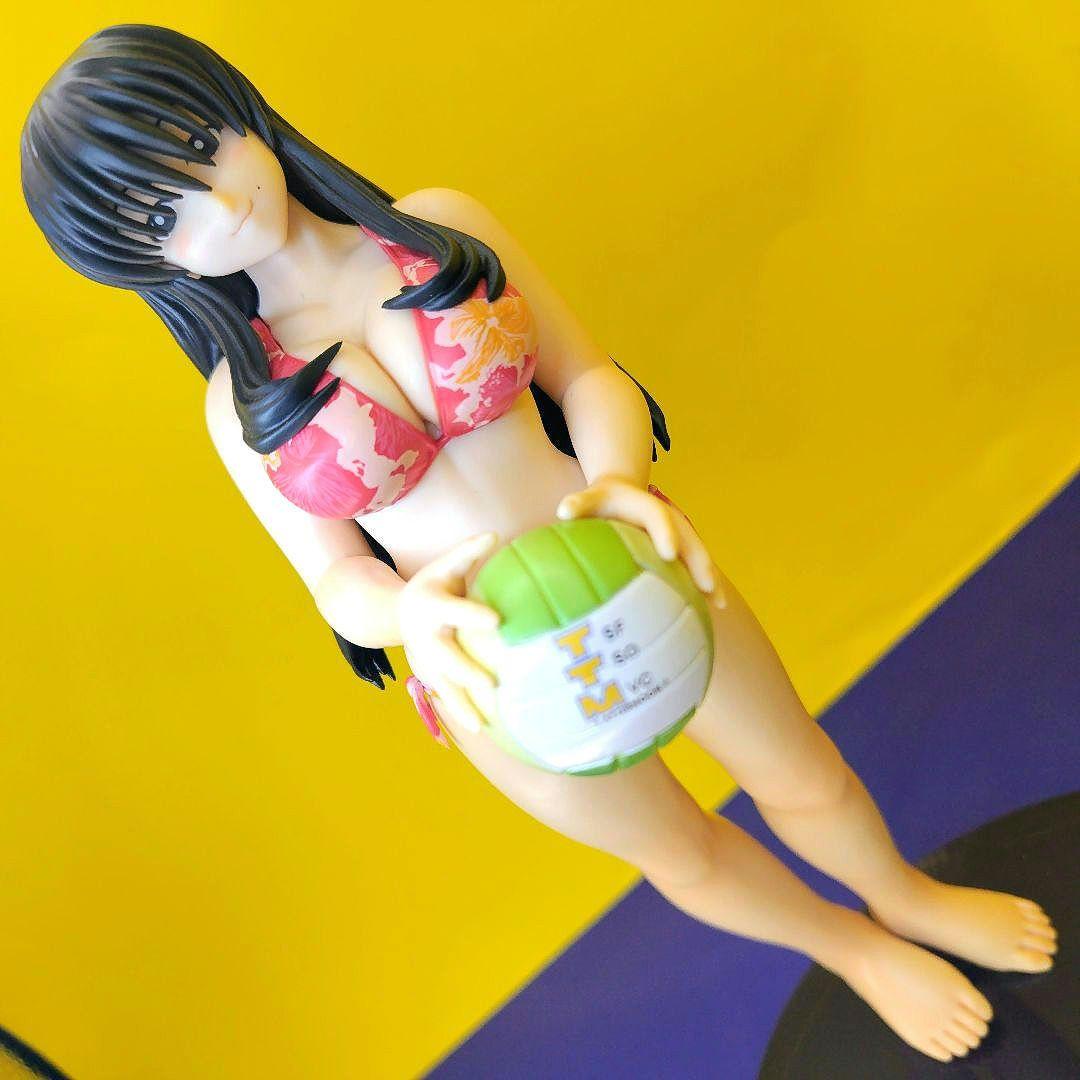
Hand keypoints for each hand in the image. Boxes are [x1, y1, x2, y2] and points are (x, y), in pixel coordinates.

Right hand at [398, 531, 502, 733]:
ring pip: (443, 686)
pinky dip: (461, 714)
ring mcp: (424, 660)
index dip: (472, 615)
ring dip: (462, 706)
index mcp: (431, 605)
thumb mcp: (445, 565)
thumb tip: (496, 535)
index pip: (453, 611)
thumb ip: (469, 551)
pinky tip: (483, 730)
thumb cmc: (435, 584)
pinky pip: (446, 697)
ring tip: (484, 725)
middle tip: (492, 685)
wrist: (397, 612)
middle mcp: (425, 636)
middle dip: (466, 672)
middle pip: (445, 657)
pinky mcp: (429, 676)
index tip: (497, 622)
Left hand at [556, 475, 725, 606]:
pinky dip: (705, 587)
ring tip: (717, 604)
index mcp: (648, 508)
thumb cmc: (601, 501)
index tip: (668, 553)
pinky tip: (710, 612)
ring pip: (698, 555)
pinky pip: (694, 568)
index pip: (658, 518)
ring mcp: (678, 535)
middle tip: (706, 585)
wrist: (621, 494)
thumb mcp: (590, 498)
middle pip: (690, 539)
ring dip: (709, 578)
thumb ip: (579, 503)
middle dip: (699, 561)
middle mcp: (670, 521)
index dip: (665, 534)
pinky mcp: (680, 550)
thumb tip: (564, 510)